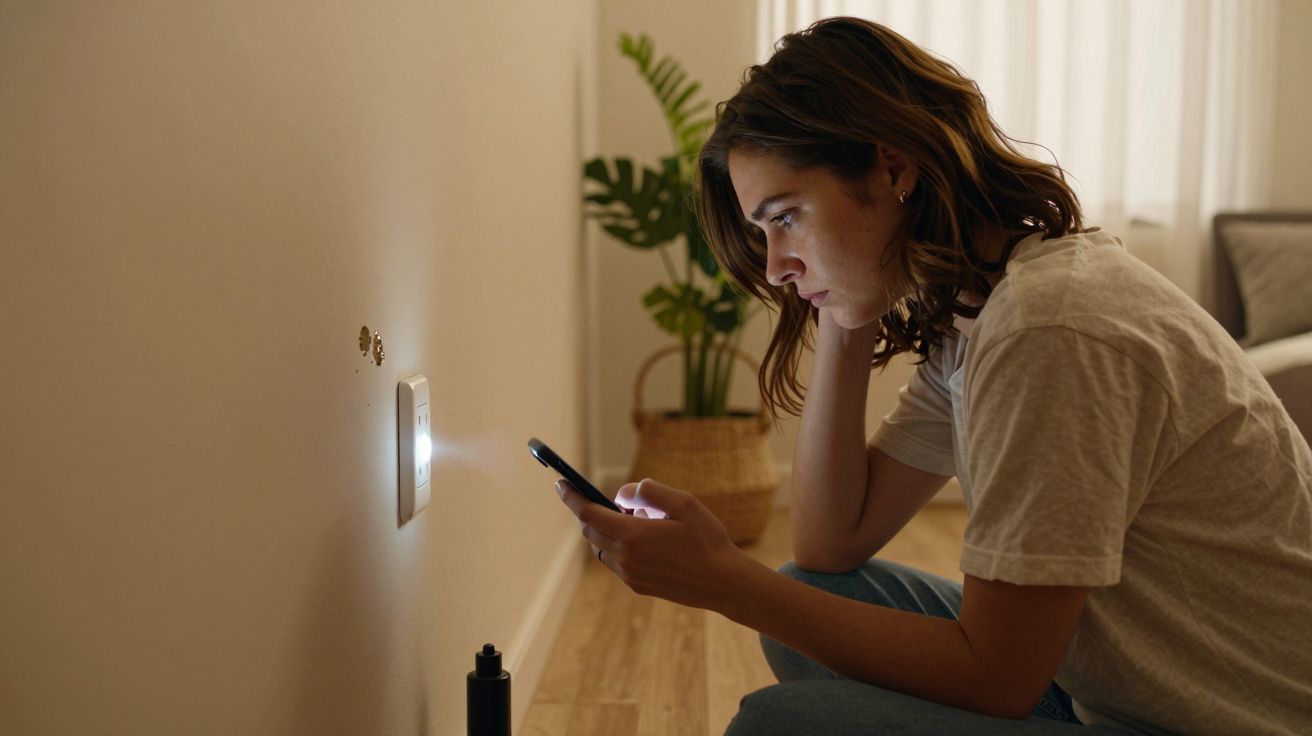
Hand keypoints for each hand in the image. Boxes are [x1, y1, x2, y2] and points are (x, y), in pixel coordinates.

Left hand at [555, 477, 752, 610]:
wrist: (723, 582)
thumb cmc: (707, 539)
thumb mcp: (684, 503)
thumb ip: (649, 492)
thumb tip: (622, 494)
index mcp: (634, 535)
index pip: (589, 513)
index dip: (571, 497)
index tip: (560, 483)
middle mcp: (626, 558)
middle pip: (591, 531)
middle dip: (590, 512)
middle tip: (604, 499)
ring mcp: (630, 575)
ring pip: (601, 548)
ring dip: (604, 531)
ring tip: (631, 519)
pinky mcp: (637, 586)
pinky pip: (615, 562)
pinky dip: (616, 546)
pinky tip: (640, 540)